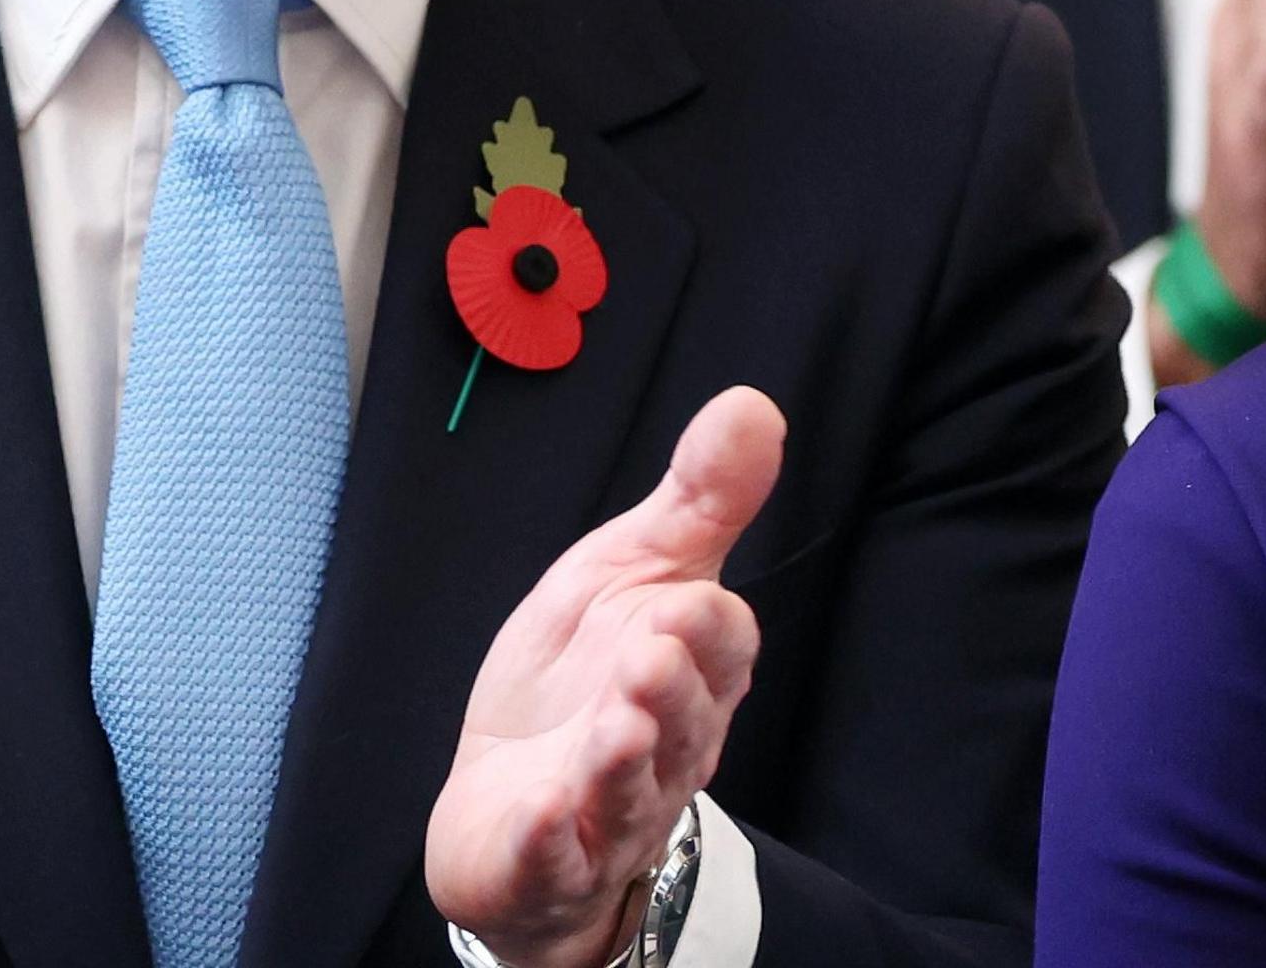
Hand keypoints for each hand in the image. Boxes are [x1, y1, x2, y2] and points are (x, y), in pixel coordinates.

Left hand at [429, 388, 782, 967]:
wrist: (511, 802)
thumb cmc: (582, 679)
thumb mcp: (629, 574)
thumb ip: (696, 502)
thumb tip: (754, 404)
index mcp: (692, 672)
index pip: (722, 649)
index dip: (707, 629)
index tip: (687, 599)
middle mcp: (665, 747)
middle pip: (683, 721)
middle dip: (670, 690)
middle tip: (648, 652)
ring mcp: (608, 810)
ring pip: (628, 791)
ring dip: (622, 763)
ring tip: (612, 730)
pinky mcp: (545, 861)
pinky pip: (553, 858)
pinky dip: (549, 840)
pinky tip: (540, 815)